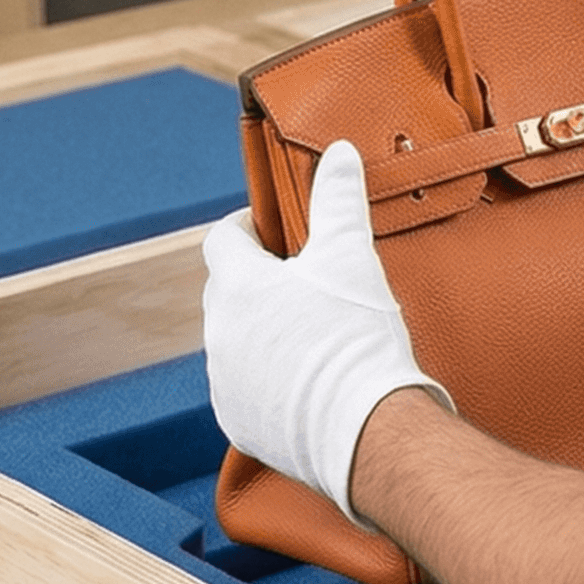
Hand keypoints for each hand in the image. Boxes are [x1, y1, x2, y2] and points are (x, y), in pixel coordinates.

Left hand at [201, 141, 452, 524]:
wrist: (365, 430)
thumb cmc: (355, 338)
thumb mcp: (351, 255)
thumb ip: (339, 198)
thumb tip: (338, 153)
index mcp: (236, 286)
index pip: (222, 240)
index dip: (245, 229)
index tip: (271, 230)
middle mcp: (218, 334)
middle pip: (226, 292)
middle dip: (256, 282)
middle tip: (299, 281)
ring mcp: (225, 382)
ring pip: (235, 343)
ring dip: (260, 333)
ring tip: (308, 334)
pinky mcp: (239, 424)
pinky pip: (245, 390)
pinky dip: (267, 381)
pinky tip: (306, 381)